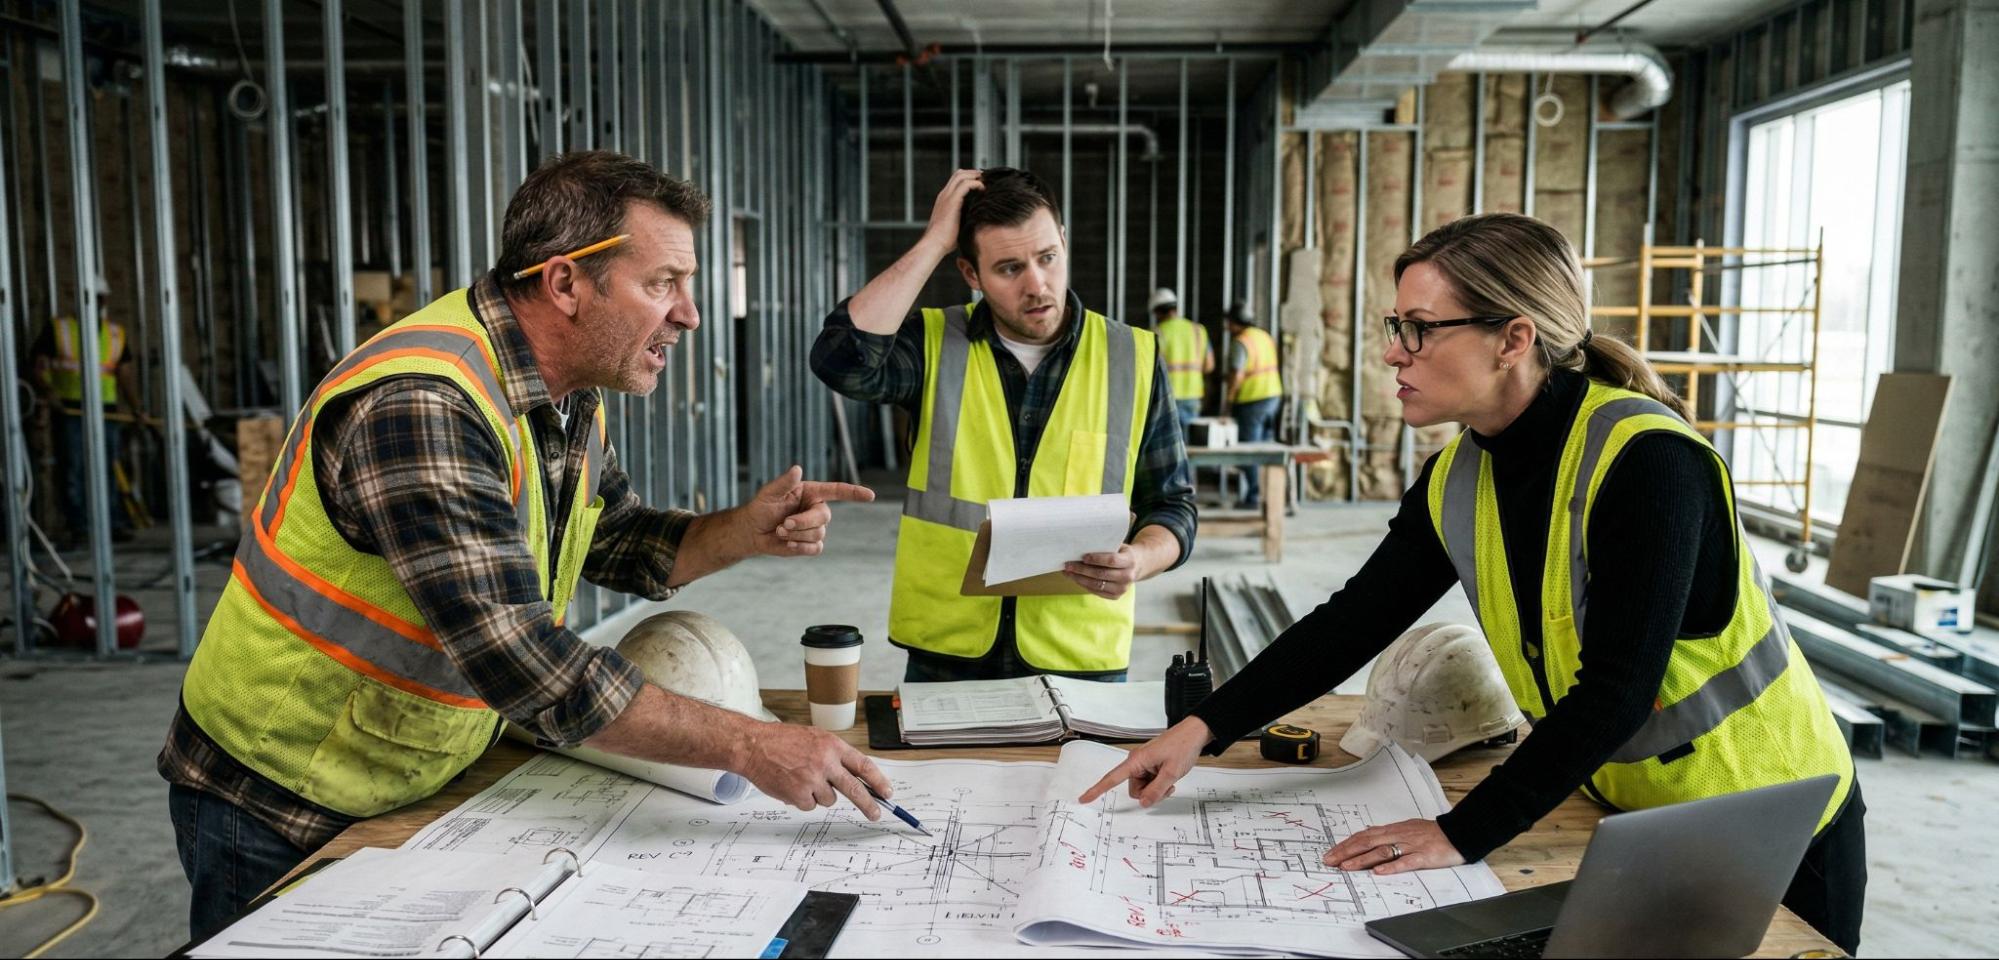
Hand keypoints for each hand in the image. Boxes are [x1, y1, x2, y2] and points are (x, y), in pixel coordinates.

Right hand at [737, 720, 894, 816]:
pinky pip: (810, 805)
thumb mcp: (814, 738)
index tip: (886, 792)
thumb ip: (834, 754)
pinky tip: (791, 785)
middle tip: (876, 813)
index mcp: (832, 745)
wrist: (753, 745)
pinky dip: (802, 799)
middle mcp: (825, 762)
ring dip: (819, 794)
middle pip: (854, 789)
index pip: (863, 765)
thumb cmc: (781, 740)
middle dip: (868, 804)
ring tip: (801, 779)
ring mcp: (812, 779)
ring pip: (829, 799)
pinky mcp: (799, 794)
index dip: (878, 781)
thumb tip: (854, 775)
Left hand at [740, 466, 874, 556]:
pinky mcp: (811, 545)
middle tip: (783, 524)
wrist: (753, 531)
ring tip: (780, 531)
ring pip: (818, 534)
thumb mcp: (769, 493)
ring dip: (796, 534)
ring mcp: (816, 528)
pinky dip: (800, 547)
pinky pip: (815, 548)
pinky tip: (788, 543)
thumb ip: (784, 482)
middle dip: (803, 522)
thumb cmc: (761, 508)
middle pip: (824, 516)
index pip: (837, 491)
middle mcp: (817, 509)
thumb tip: (797, 469)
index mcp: (811, 492)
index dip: (854, 493)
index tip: (870, 496)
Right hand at [920, 169, 983, 257]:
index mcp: (944, 199)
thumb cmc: (945, 240)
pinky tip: (983, 189)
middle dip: (974, 174)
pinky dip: (976, 184)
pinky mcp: (952, 201)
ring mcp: (947, 196)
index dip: (970, 178)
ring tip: (986, 182)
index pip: (956, 181)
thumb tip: (977, 218)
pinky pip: (966, 184)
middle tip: (986, 179)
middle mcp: (944, 195)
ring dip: (975, 176)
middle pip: (959, 174)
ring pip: (961, 175)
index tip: (983, 183)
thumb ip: (964, 217)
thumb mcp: (957, 224)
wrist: (935, 244)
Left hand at [1063, 544, 1144, 598]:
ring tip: (1068, 572)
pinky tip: (1076, 578)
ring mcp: (1122, 588)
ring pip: (1096, 585)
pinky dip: (1084, 585)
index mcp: (1130, 561)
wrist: (1136, 566)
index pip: (1111, 560)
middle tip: (1068, 565)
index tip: (1083, 557)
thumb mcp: (1119, 546)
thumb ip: (1105, 546)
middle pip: (1101, 574)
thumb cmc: (1122, 553)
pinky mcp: (1116, 596)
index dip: (1096, 559)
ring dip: (1079, 578)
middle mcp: (1128, 576)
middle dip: (1082, 569)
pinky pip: (1096, 591)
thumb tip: (1082, 546)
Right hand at [1077, 717, 1211, 807]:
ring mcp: (1144, 763)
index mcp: (1136, 761)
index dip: (1097, 790)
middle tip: (1167, 786)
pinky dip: (1158, 784)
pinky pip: (1149, 782)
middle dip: (1149, 793)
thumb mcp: (1171, 772)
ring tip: (1170, 779)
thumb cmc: (1182, 746)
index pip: (1112, 778)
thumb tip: (1143, 803)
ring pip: (1143, 788)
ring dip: (1156, 789)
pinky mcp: (1150, 765)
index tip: (1084, 798)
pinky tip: (1169, 778)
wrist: (1194, 733)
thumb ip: (1156, 790)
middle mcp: (1137, 762)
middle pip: (1134, 789)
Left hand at [1321, 818, 1463, 874]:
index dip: (1346, 845)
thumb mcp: (1407, 828)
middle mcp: (1399, 835)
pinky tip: (1379, 872)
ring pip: (1382, 851)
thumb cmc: (1433, 833)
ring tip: (1347, 867)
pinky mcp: (1424, 856)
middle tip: (1330, 861)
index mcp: (1393, 829)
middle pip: (1367, 842)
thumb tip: (1368, 833)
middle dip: (1346, 852)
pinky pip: (1406, 861)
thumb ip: (1388, 833)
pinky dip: (1392, 866)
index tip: (1331, 854)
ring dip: (1362, 859)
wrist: (1459, 832)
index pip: (1364, 836)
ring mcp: (1411, 845)